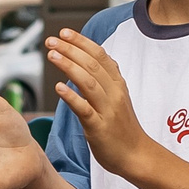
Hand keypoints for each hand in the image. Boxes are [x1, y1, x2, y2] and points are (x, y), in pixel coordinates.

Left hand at [46, 28, 146, 173]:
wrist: (137, 156)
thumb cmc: (122, 128)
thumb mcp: (117, 98)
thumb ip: (104, 80)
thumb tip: (87, 62)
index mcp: (118, 84)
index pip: (100, 56)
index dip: (82, 42)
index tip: (65, 33)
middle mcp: (114, 93)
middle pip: (92, 65)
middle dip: (70, 49)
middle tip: (51, 40)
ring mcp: (107, 110)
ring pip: (88, 82)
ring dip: (68, 66)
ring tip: (52, 55)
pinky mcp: (99, 128)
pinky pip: (85, 109)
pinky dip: (71, 97)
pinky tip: (59, 87)